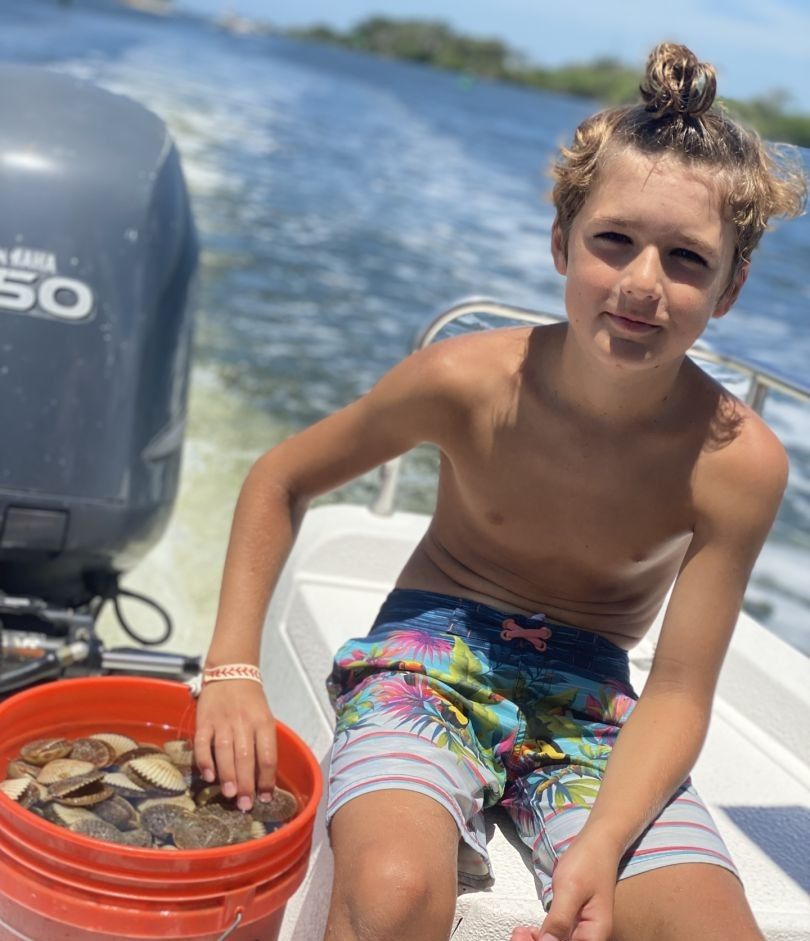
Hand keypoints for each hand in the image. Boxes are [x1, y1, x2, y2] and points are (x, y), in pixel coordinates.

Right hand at [193, 680, 276, 810]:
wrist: (231, 672)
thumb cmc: (251, 702)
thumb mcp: (264, 718)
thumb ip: (263, 744)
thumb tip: (261, 779)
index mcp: (263, 723)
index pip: (268, 755)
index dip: (267, 779)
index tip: (265, 798)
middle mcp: (244, 722)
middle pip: (246, 757)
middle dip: (246, 784)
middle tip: (245, 805)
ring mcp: (223, 721)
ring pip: (225, 751)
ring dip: (227, 775)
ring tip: (230, 795)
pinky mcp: (204, 720)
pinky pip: (203, 743)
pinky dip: (204, 760)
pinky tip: (208, 776)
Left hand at [510, 835, 618, 940]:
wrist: (598, 844)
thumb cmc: (586, 862)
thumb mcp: (569, 888)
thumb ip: (560, 919)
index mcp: (595, 934)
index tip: (522, 938)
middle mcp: (591, 937)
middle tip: (518, 933)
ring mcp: (582, 931)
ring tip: (520, 932)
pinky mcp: (574, 923)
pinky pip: (558, 936)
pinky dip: (542, 936)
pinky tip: (528, 930)